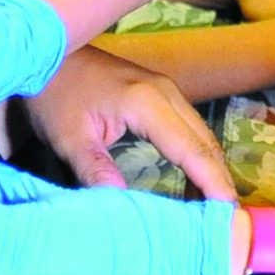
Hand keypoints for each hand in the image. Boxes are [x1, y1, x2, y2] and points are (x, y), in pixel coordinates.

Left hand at [24, 42, 235, 198]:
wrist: (46, 51)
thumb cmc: (54, 94)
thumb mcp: (67, 137)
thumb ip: (94, 169)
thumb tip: (121, 203)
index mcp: (147, 103)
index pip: (192, 150)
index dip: (213, 183)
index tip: (229, 214)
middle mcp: (166, 94)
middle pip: (206, 143)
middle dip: (219, 182)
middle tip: (228, 223)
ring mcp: (166, 91)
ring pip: (201, 135)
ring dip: (210, 170)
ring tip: (213, 210)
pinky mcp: (160, 94)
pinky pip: (189, 129)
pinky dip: (197, 157)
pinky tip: (193, 183)